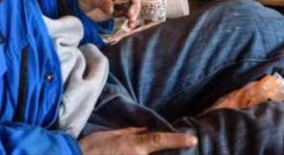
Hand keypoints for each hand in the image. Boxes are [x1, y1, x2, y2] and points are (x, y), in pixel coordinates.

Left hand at [79, 0, 139, 26]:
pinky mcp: (119, 7)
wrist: (77, 2)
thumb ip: (100, 0)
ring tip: (130, 23)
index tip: (133, 3)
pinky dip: (129, 18)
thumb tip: (111, 10)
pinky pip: (127, 12)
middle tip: (130, 16)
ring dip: (133, 14)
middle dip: (134, 6)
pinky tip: (129, 25)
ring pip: (132, 4)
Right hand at [79, 127, 197, 154]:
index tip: (192, 140)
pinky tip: (127, 152)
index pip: (160, 140)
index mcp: (134, 146)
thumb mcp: (112, 135)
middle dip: (167, 151)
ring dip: (145, 152)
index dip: (178, 140)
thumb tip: (146, 131)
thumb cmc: (91, 148)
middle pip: (157, 154)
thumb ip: (132, 133)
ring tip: (128, 147)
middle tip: (180, 146)